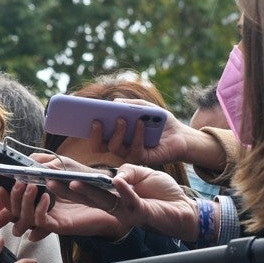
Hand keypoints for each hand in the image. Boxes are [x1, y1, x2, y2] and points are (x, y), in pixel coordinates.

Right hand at [0, 175, 126, 240]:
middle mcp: (39, 209)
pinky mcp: (60, 225)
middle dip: (8, 200)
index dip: (1, 196)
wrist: (112, 196)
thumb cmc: (86, 178)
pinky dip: (40, 210)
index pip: (12, 199)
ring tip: (28, 185)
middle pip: (13, 211)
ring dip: (22, 202)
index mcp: (37, 195)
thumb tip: (25, 163)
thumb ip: (44, 162)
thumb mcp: (63, 164)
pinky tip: (45, 197)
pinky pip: (42, 222)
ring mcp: (48, 218)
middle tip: (10, 186)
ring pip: (24, 218)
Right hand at [47, 163, 199, 242]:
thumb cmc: (163, 191)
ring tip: (72, 183)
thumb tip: (115, 175)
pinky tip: (116, 181)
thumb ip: (127, 171)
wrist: (186, 208)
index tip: (50, 173)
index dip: (69, 180)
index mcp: (112, 194)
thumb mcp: (142, 172)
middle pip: (87, 197)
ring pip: (102, 202)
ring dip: (87, 192)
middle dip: (67, 189)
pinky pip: (130, 201)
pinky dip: (124, 190)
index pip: (87, 186)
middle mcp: (115, 205)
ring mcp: (127, 211)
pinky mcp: (142, 213)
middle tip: (49, 181)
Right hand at [98, 97, 212, 168]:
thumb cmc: (159, 121)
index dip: (87, 128)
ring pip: (114, 147)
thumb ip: (129, 105)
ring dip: (117, 132)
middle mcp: (118, 146)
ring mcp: (129, 154)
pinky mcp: (142, 159)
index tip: (83, 116)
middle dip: (95, 134)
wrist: (180, 135)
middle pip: (98, 146)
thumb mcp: (143, 108)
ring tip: (122, 118)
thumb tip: (113, 103)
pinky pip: (135, 150)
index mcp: (115, 135)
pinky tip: (141, 123)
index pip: (95, 136)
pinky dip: (137, 134)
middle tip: (97, 120)